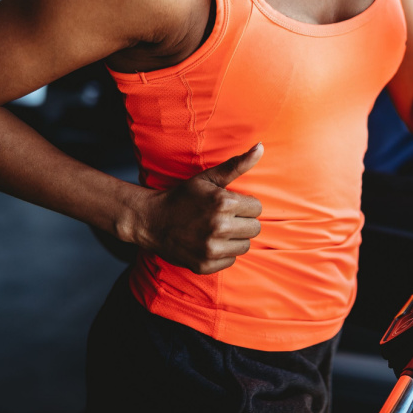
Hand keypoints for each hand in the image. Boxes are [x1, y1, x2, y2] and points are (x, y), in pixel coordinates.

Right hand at [135, 143, 263, 274]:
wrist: (152, 221)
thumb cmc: (184, 197)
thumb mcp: (209, 178)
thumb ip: (237, 164)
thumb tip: (261, 147)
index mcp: (223, 203)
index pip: (257, 208)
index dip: (244, 205)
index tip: (230, 205)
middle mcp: (219, 226)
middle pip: (255, 228)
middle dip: (243, 222)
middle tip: (225, 218)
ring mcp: (211, 248)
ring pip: (245, 246)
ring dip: (235, 239)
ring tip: (217, 230)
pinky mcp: (205, 265)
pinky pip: (231, 260)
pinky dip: (223, 254)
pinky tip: (209, 243)